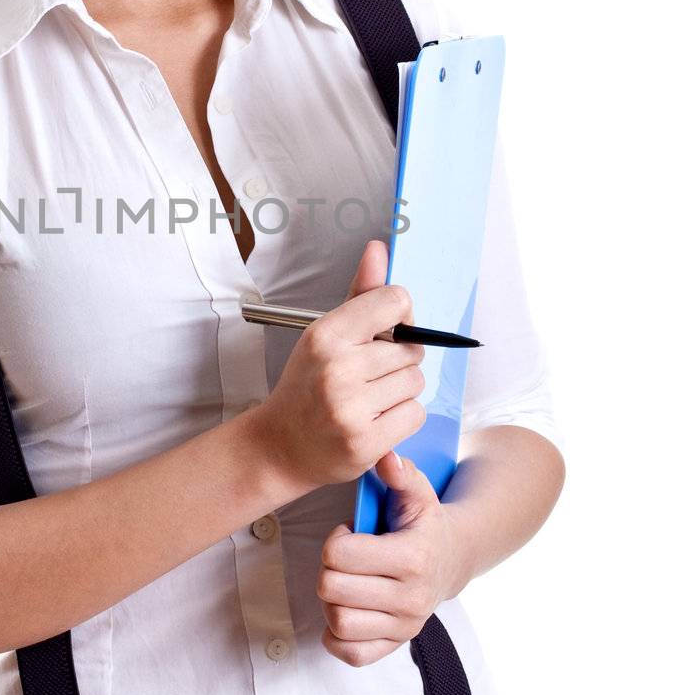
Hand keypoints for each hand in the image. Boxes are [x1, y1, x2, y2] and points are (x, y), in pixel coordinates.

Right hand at [247, 239, 427, 490]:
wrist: (278, 446)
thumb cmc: (306, 386)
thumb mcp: (326, 335)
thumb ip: (360, 294)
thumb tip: (379, 248)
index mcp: (326, 335)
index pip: (394, 301)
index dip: (400, 318)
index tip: (387, 334)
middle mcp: (337, 369)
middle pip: (412, 349)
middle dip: (397, 362)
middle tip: (366, 376)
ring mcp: (351, 408)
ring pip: (416, 382)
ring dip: (400, 392)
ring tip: (368, 400)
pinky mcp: (365, 443)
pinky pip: (415, 414)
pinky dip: (401, 419)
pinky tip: (374, 421)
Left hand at [316, 451, 469, 667]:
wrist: (453, 559)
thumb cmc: (424, 523)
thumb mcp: (418, 492)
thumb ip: (401, 474)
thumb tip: (385, 459)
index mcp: (412, 558)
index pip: (339, 554)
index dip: (335, 539)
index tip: (349, 534)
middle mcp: (411, 598)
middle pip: (330, 588)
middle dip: (329, 568)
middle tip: (344, 559)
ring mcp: (405, 626)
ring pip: (337, 622)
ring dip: (331, 601)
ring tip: (346, 582)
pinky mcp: (397, 644)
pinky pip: (351, 654)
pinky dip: (337, 637)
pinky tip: (346, 610)